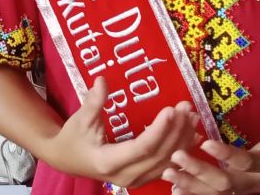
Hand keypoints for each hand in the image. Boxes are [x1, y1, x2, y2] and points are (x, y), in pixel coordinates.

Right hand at [40, 77, 199, 186]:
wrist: (67, 160)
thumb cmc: (73, 138)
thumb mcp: (80, 119)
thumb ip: (94, 101)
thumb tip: (103, 79)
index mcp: (108, 161)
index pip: (142, 147)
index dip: (159, 129)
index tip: (171, 109)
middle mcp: (125, 175)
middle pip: (159, 155)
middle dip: (176, 131)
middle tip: (186, 108)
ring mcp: (134, 180)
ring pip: (166, 162)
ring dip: (182, 140)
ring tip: (192, 117)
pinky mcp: (140, 179)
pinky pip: (165, 166)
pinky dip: (180, 151)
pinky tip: (192, 136)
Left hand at [162, 75, 259, 194]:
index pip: (248, 162)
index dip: (228, 154)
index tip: (205, 143)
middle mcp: (258, 182)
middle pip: (228, 182)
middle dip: (201, 171)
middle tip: (176, 156)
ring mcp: (246, 190)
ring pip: (218, 193)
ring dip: (192, 185)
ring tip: (168, 174)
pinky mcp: (236, 192)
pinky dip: (195, 193)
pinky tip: (175, 189)